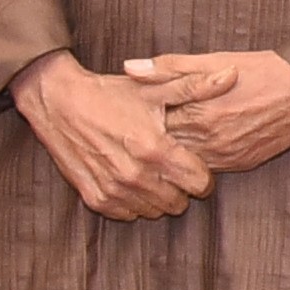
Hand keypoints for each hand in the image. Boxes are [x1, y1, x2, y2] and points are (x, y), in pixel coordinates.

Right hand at [19, 54, 213, 220]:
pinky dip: (132, 202)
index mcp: (154, 150)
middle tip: (169, 167)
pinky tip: (129, 180)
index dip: (201, 174)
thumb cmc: (110, 94)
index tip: (192, 163)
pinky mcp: (95, 199)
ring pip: (154, 211)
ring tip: (148, 171)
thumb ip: (196, 87)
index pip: (199, 184)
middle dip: (180, 188)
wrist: (57, 101)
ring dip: (156, 196)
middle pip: (179, 203)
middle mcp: (135, 175)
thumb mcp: (154, 89)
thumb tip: (232, 76)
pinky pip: (128, 214)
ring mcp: (114, 190)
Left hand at [124, 48, 289, 172]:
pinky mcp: (242, 164)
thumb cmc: (263, 69)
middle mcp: (210, 140)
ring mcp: (227, 156)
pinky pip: (208, 168)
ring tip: (149, 149)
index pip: (152, 123)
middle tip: (124, 137)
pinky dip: (193, 161)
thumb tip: (129, 68)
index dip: (134, 120)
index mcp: (199, 112)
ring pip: (185, 162)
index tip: (119, 116)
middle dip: (147, 142)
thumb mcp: (213, 59)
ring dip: (169, 156)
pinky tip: (184, 152)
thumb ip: (168, 68)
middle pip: (165, 148)